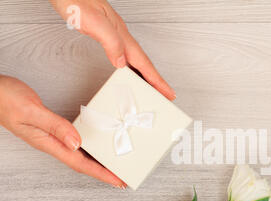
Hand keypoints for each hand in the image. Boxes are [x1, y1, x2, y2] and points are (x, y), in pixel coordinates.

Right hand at [0, 76, 125, 187]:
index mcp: (48, 143)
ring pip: (79, 155)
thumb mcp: (32, 110)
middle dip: (103, 172)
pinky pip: (74, 144)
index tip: (118, 181)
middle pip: (82, 163)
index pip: (80, 164)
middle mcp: (51, 144)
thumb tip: (76, 143)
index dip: (101, 174)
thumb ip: (54, 126)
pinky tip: (94, 146)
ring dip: (97, 163)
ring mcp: (50, 138)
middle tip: (123, 178)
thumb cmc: (5, 98)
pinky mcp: (49, 129)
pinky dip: (88, 149)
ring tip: (114, 166)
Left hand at [50, 0, 175, 99]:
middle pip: (144, 64)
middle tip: (165, 94)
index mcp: (121, 34)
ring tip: (153, 89)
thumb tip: (121, 62)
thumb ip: (110, 41)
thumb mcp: (94, 22)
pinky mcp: (105, 35)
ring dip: (146, 76)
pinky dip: (132, 68)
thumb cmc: (76, 1)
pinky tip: (129, 71)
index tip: (167, 92)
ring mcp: (115, 36)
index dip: (157, 80)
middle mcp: (121, 35)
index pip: (144, 63)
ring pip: (136, 62)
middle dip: (156, 81)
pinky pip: (125, 58)